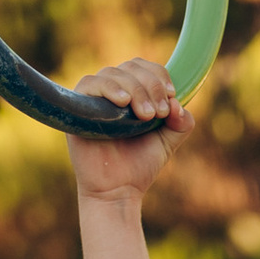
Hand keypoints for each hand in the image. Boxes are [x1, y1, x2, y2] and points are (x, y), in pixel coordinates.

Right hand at [69, 58, 190, 202]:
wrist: (117, 192)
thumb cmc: (139, 166)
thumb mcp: (168, 142)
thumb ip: (181, 123)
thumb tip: (179, 104)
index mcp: (133, 93)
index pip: (145, 67)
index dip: (160, 76)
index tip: (171, 98)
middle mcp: (112, 91)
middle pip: (132, 67)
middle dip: (151, 86)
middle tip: (159, 113)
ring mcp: (94, 98)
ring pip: (114, 73)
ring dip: (136, 90)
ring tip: (146, 116)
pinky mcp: (78, 107)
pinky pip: (90, 83)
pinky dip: (110, 88)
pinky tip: (124, 102)